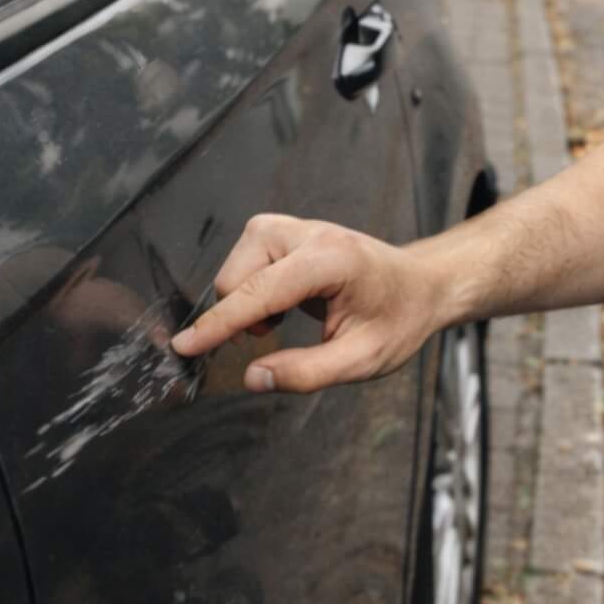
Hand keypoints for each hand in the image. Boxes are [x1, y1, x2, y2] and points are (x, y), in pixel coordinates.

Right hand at [168, 215, 451, 392]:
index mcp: (331, 260)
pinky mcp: (282, 230)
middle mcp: (308, 233)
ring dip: (248, 304)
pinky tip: (282, 304)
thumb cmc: (397, 319)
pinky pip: (242, 262)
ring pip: (234, 270)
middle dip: (242, 316)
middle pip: (237, 278)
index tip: (184, 345)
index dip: (219, 324)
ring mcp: (293, 225)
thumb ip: (307, 373)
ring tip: (284, 319)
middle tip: (277, 334)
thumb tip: (252, 378)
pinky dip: (251, 291)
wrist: (419, 285)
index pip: (260, 291)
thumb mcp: (363, 360)